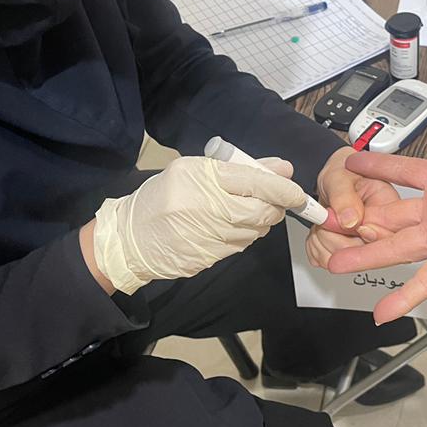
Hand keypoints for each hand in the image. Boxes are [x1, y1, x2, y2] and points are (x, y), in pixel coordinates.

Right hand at [91, 155, 305, 293]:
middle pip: (262, 210)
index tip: (296, 191)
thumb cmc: (162, 196)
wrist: (130, 238)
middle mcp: (208, 208)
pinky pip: (241, 245)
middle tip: (273, 201)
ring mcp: (209, 236)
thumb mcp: (195, 170)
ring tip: (244, 211)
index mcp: (202, 178)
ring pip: (256, 230)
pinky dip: (244, 235)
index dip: (283, 188)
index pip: (256, 183)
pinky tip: (229, 227)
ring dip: (260, 222)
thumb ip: (241, 169)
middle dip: (276, 207)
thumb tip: (281, 169)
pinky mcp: (209, 258)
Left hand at [305, 147, 401, 268]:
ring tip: (322, 222)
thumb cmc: (343, 176)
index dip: (361, 236)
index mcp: (391, 209)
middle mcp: (381, 232)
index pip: (384, 237)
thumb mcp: (339, 177)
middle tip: (326, 217)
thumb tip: (351, 220)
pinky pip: (324, 261)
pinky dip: (314, 246)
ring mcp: (365, 246)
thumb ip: (344, 197)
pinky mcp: (347, 255)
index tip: (345, 224)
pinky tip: (320, 231)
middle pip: (360, 255)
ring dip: (320, 241)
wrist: (334, 183)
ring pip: (338, 260)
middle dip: (333, 236)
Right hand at [327, 74, 426, 322]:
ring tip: (333, 261)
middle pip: (390, 214)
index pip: (404, 171)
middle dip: (357, 218)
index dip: (377, 165)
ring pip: (396, 246)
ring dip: (366, 256)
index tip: (351, 160)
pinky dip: (406, 296)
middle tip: (326, 220)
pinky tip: (381, 312)